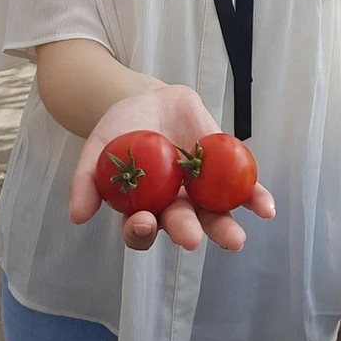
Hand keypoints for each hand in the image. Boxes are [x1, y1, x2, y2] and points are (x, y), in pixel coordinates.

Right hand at [69, 84, 275, 252]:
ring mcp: (201, 193)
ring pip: (215, 217)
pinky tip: (265, 208)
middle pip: (181, 227)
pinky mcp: (224, 174)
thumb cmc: (120, 131)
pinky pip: (242, 191)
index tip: (143, 222)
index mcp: (142, 208)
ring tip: (235, 239)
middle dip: (186, 232)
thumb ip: (85, 181)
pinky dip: (254, 199)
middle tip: (191, 237)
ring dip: (225, 229)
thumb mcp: (98, 149)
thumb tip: (76, 216)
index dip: (141, 231)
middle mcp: (174, 208)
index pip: (140, 231)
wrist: (150, 100)